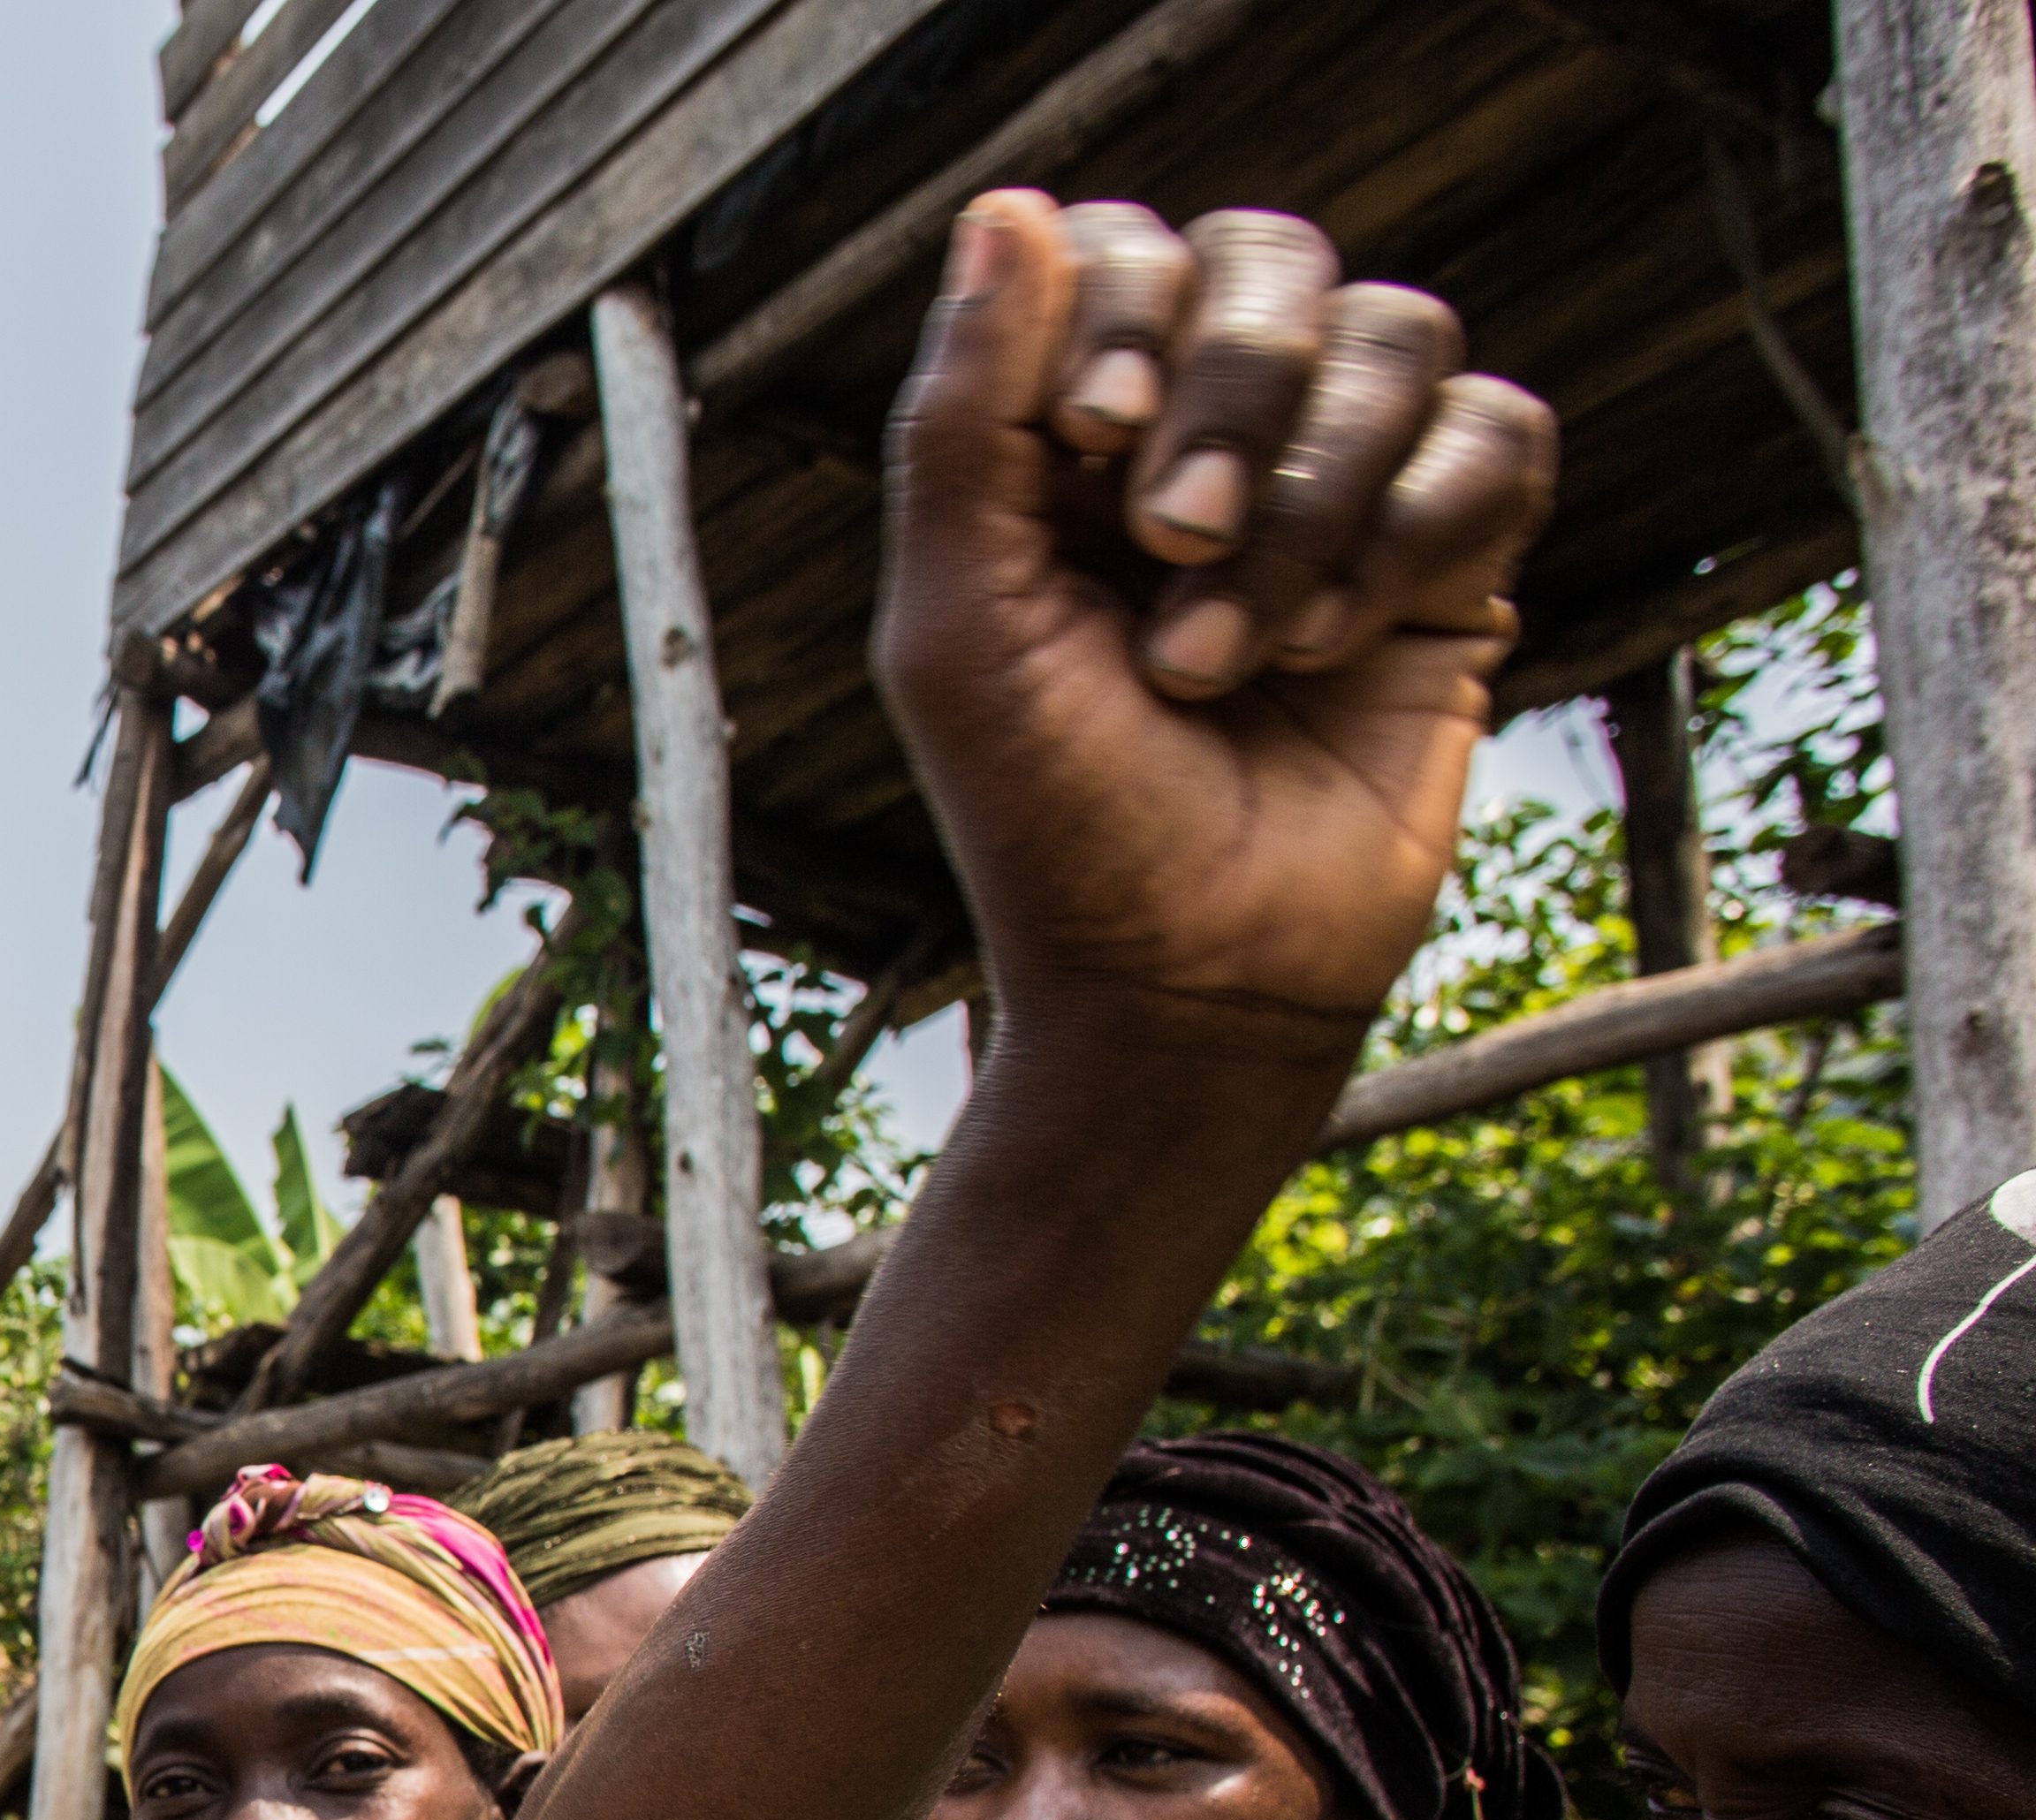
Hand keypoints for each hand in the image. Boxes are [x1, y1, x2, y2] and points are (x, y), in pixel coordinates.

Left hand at [876, 196, 1556, 1045]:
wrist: (1186, 980)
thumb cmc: (1051, 816)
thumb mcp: (960, 623)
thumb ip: (967, 417)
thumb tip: (1010, 204)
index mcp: (1077, 438)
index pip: (1131, 250)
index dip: (1122, 305)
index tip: (1087, 436)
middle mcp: (1215, 437)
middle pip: (1273, 264)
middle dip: (1226, 395)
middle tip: (1171, 547)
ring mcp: (1344, 486)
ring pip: (1396, 335)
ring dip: (1311, 496)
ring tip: (1230, 653)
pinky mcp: (1457, 555)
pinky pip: (1496, 432)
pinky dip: (1414, 530)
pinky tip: (1337, 645)